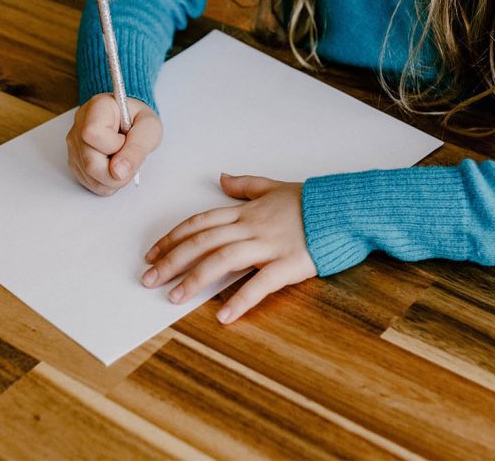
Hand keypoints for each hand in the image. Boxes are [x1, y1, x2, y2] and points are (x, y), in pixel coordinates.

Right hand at [66, 94, 161, 195]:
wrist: (131, 121)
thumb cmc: (138, 120)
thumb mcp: (149, 128)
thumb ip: (136, 149)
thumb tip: (118, 172)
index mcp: (97, 107)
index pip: (92, 133)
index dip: (112, 145)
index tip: (125, 140)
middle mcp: (80, 124)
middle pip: (89, 162)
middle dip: (116, 172)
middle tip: (129, 161)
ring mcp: (74, 143)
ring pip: (88, 176)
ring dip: (113, 179)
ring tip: (123, 162)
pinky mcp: (74, 160)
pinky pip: (88, 181)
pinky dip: (106, 182)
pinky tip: (114, 168)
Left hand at [141, 174, 316, 322]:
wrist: (346, 209)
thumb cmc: (312, 202)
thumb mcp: (274, 187)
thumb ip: (246, 186)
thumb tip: (222, 178)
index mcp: (245, 212)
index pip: (200, 223)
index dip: (173, 238)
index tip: (153, 254)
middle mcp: (251, 227)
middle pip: (203, 242)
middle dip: (172, 261)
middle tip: (149, 279)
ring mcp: (269, 245)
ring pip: (223, 260)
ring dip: (195, 279)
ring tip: (174, 297)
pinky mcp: (289, 264)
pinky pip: (261, 283)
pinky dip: (241, 300)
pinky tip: (224, 315)